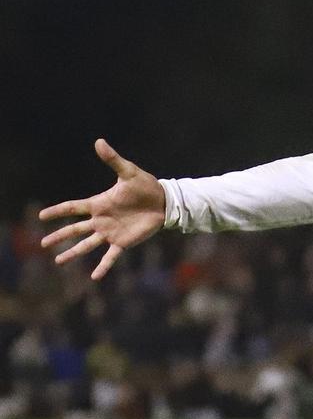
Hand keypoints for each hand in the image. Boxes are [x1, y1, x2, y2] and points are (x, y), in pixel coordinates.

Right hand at [39, 139, 165, 280]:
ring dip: (73, 253)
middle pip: (75, 229)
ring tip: (58, 262)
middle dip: (59, 236)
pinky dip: (103, 267)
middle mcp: (101, 220)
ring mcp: (111, 232)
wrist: (164, 202)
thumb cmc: (146, 186)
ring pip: (87, 245)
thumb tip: (99, 142)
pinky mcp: (123, 242)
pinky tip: (94, 277)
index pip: (73, 208)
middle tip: (42, 243)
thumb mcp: (128, 172)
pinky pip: (110, 257)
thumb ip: (113, 160)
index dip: (57, 212)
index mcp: (99, 203)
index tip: (41, 215)